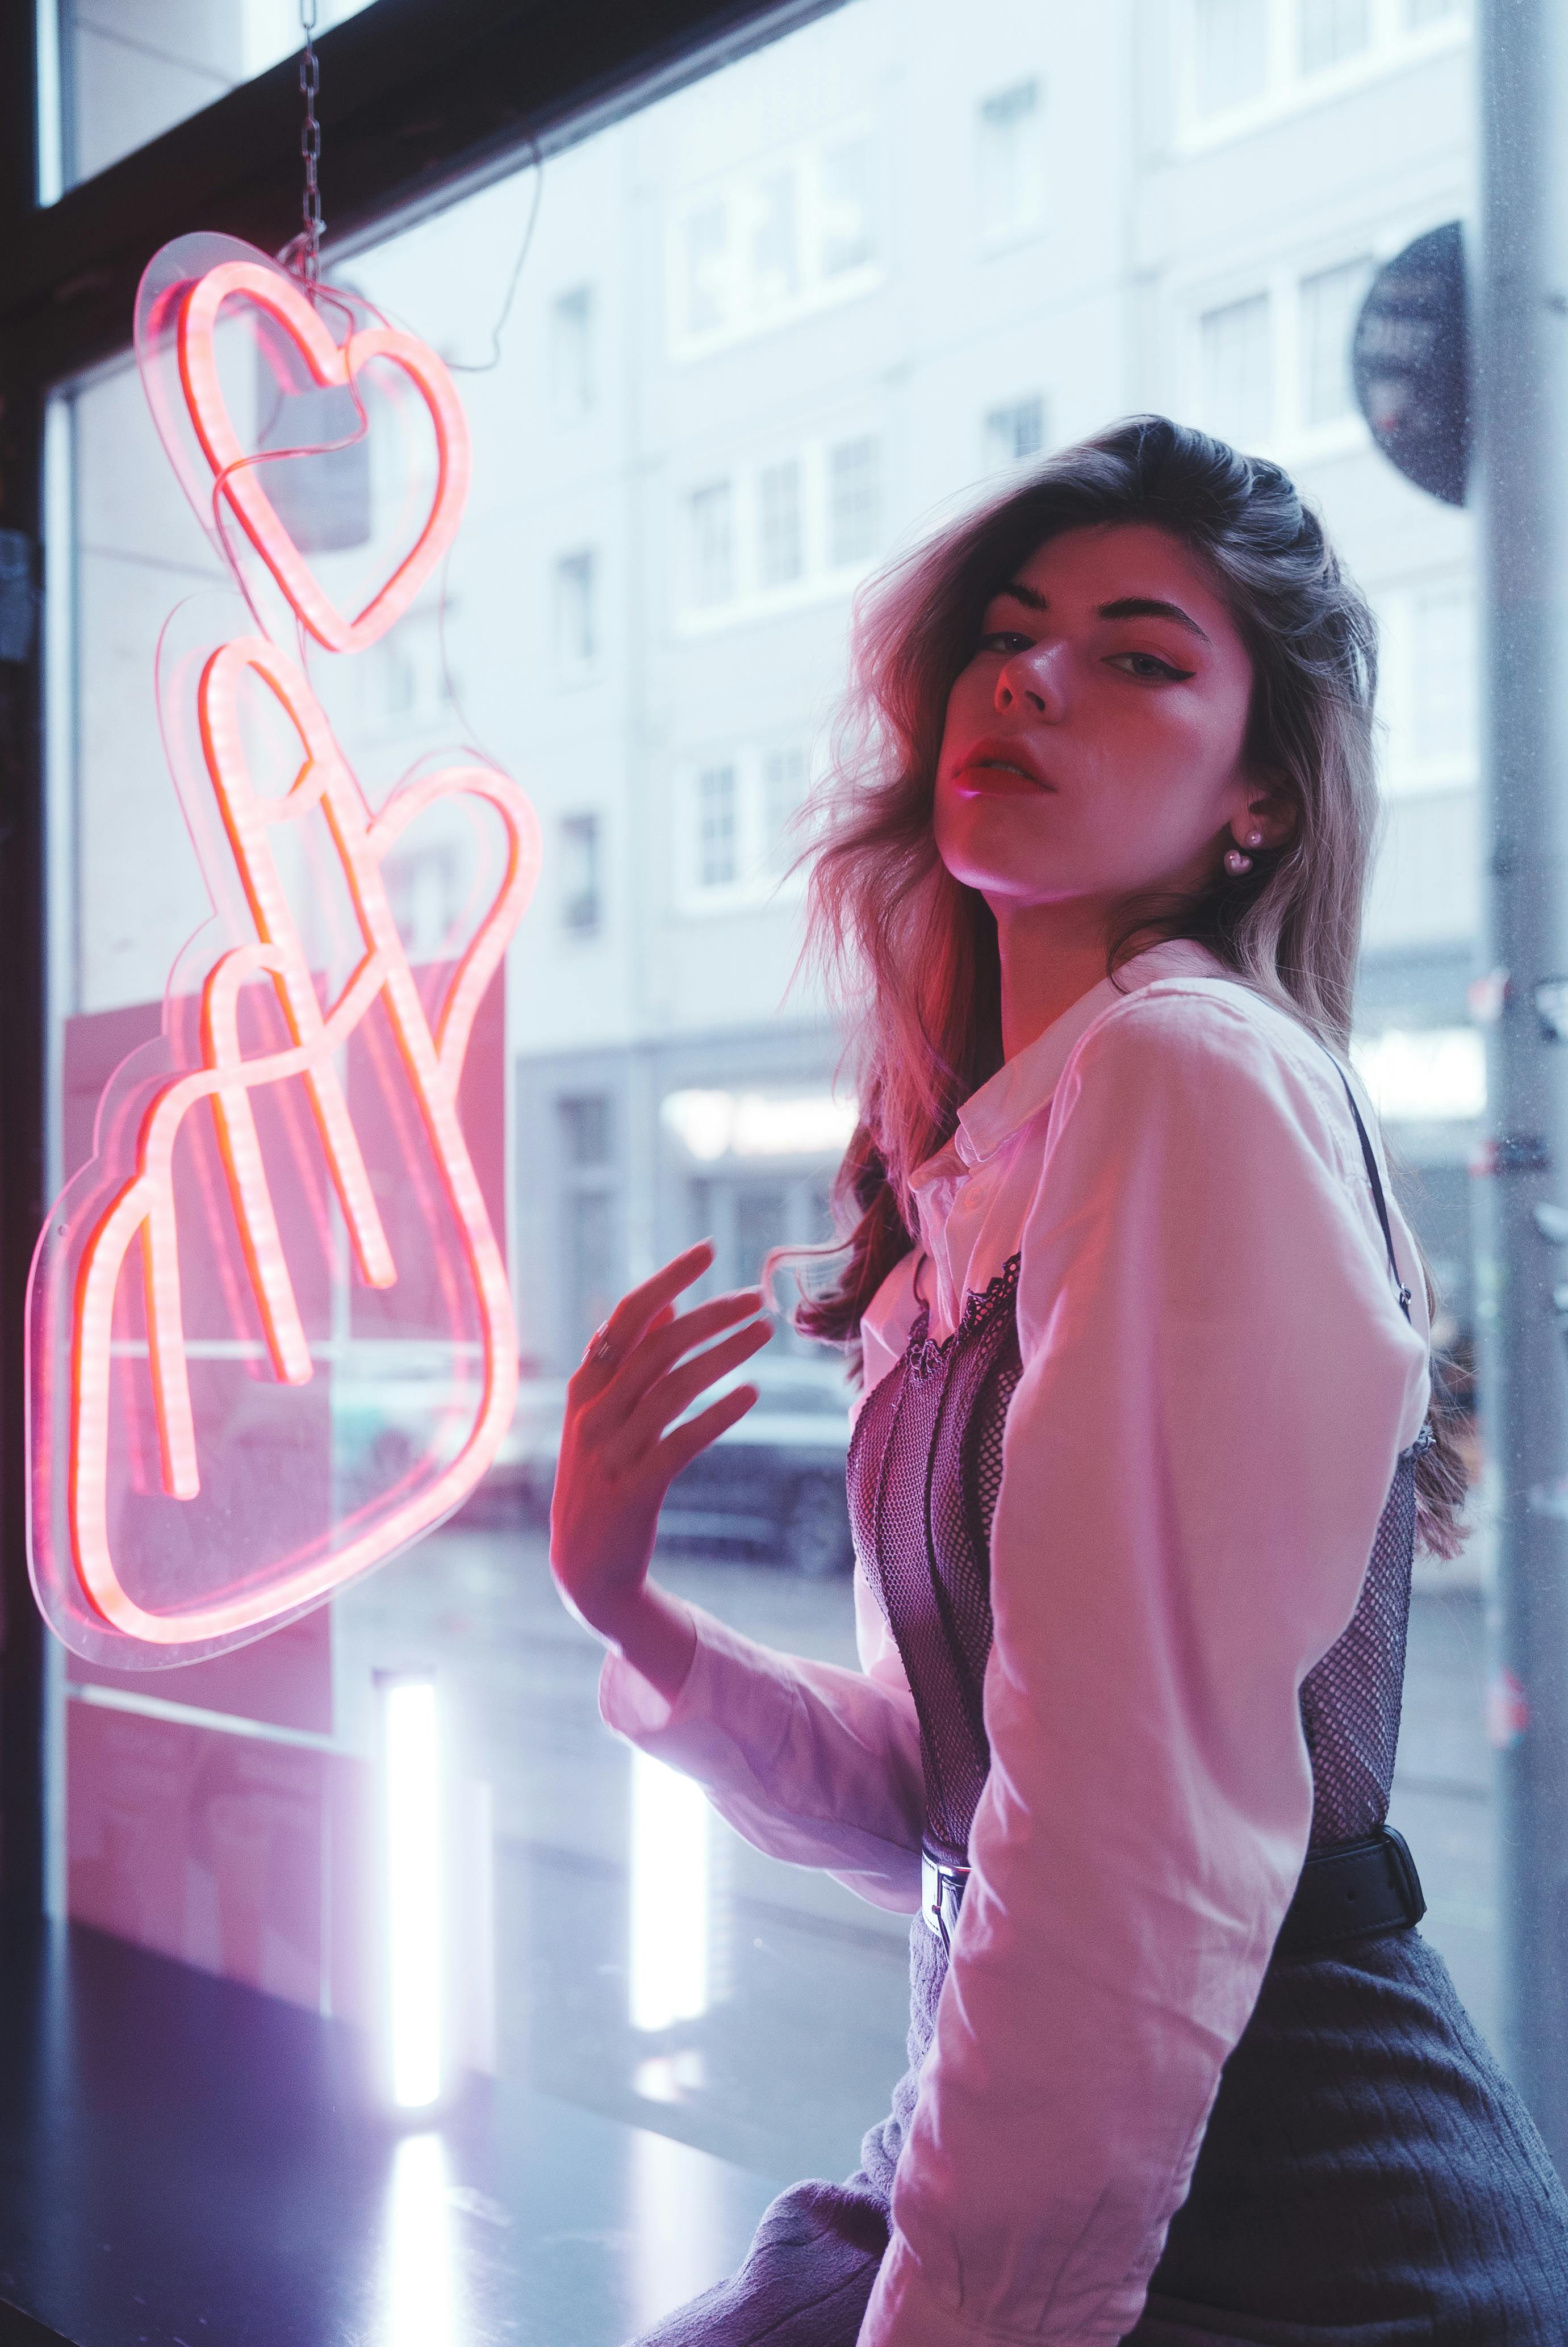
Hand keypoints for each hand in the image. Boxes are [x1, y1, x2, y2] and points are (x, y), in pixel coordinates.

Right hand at [549, 1241, 771, 1696]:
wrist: (584, 1568)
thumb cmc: (602, 1479)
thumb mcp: (604, 1416)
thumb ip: (631, 1359)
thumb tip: (669, 1302)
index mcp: (584, 1388)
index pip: (626, 1317)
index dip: (667, 1279)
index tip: (708, 1251)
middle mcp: (592, 1414)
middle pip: (656, 1346)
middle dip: (708, 1314)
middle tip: (756, 1297)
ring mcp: (610, 1453)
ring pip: (672, 1388)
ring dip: (723, 1355)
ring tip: (765, 1333)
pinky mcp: (634, 1489)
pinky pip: (682, 1441)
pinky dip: (717, 1414)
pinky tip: (751, 1395)